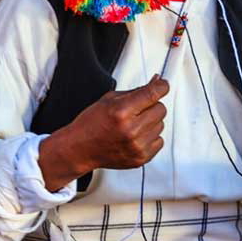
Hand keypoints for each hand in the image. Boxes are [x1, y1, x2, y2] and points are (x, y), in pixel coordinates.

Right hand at [39, 76, 169, 190]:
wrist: (80, 149)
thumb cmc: (90, 124)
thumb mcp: (109, 100)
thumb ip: (135, 91)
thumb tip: (155, 82)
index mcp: (121, 111)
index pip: (153, 94)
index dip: (161, 86)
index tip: (162, 85)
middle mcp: (131, 130)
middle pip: (161, 109)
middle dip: (151, 106)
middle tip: (138, 109)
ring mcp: (137, 146)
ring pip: (161, 125)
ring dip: (150, 122)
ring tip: (133, 125)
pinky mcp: (141, 158)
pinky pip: (159, 141)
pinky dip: (150, 137)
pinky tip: (135, 136)